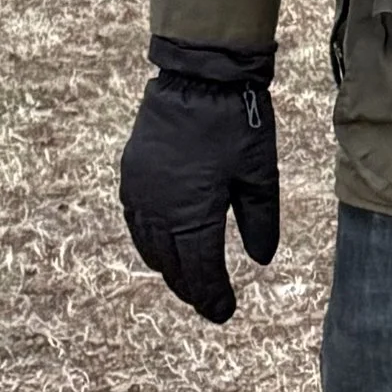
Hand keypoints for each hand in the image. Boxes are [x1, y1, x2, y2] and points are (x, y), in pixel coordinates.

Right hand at [119, 51, 279, 322]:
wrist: (199, 77)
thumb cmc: (237, 124)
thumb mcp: (260, 176)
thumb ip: (261, 222)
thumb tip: (260, 260)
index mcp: (193, 214)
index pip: (201, 270)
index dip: (213, 296)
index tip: (224, 314)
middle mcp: (159, 209)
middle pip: (172, 264)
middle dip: (192, 288)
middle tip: (210, 304)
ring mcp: (139, 191)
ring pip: (149, 246)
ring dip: (169, 267)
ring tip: (190, 281)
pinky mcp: (131, 174)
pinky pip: (136, 221)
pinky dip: (150, 241)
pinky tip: (164, 245)